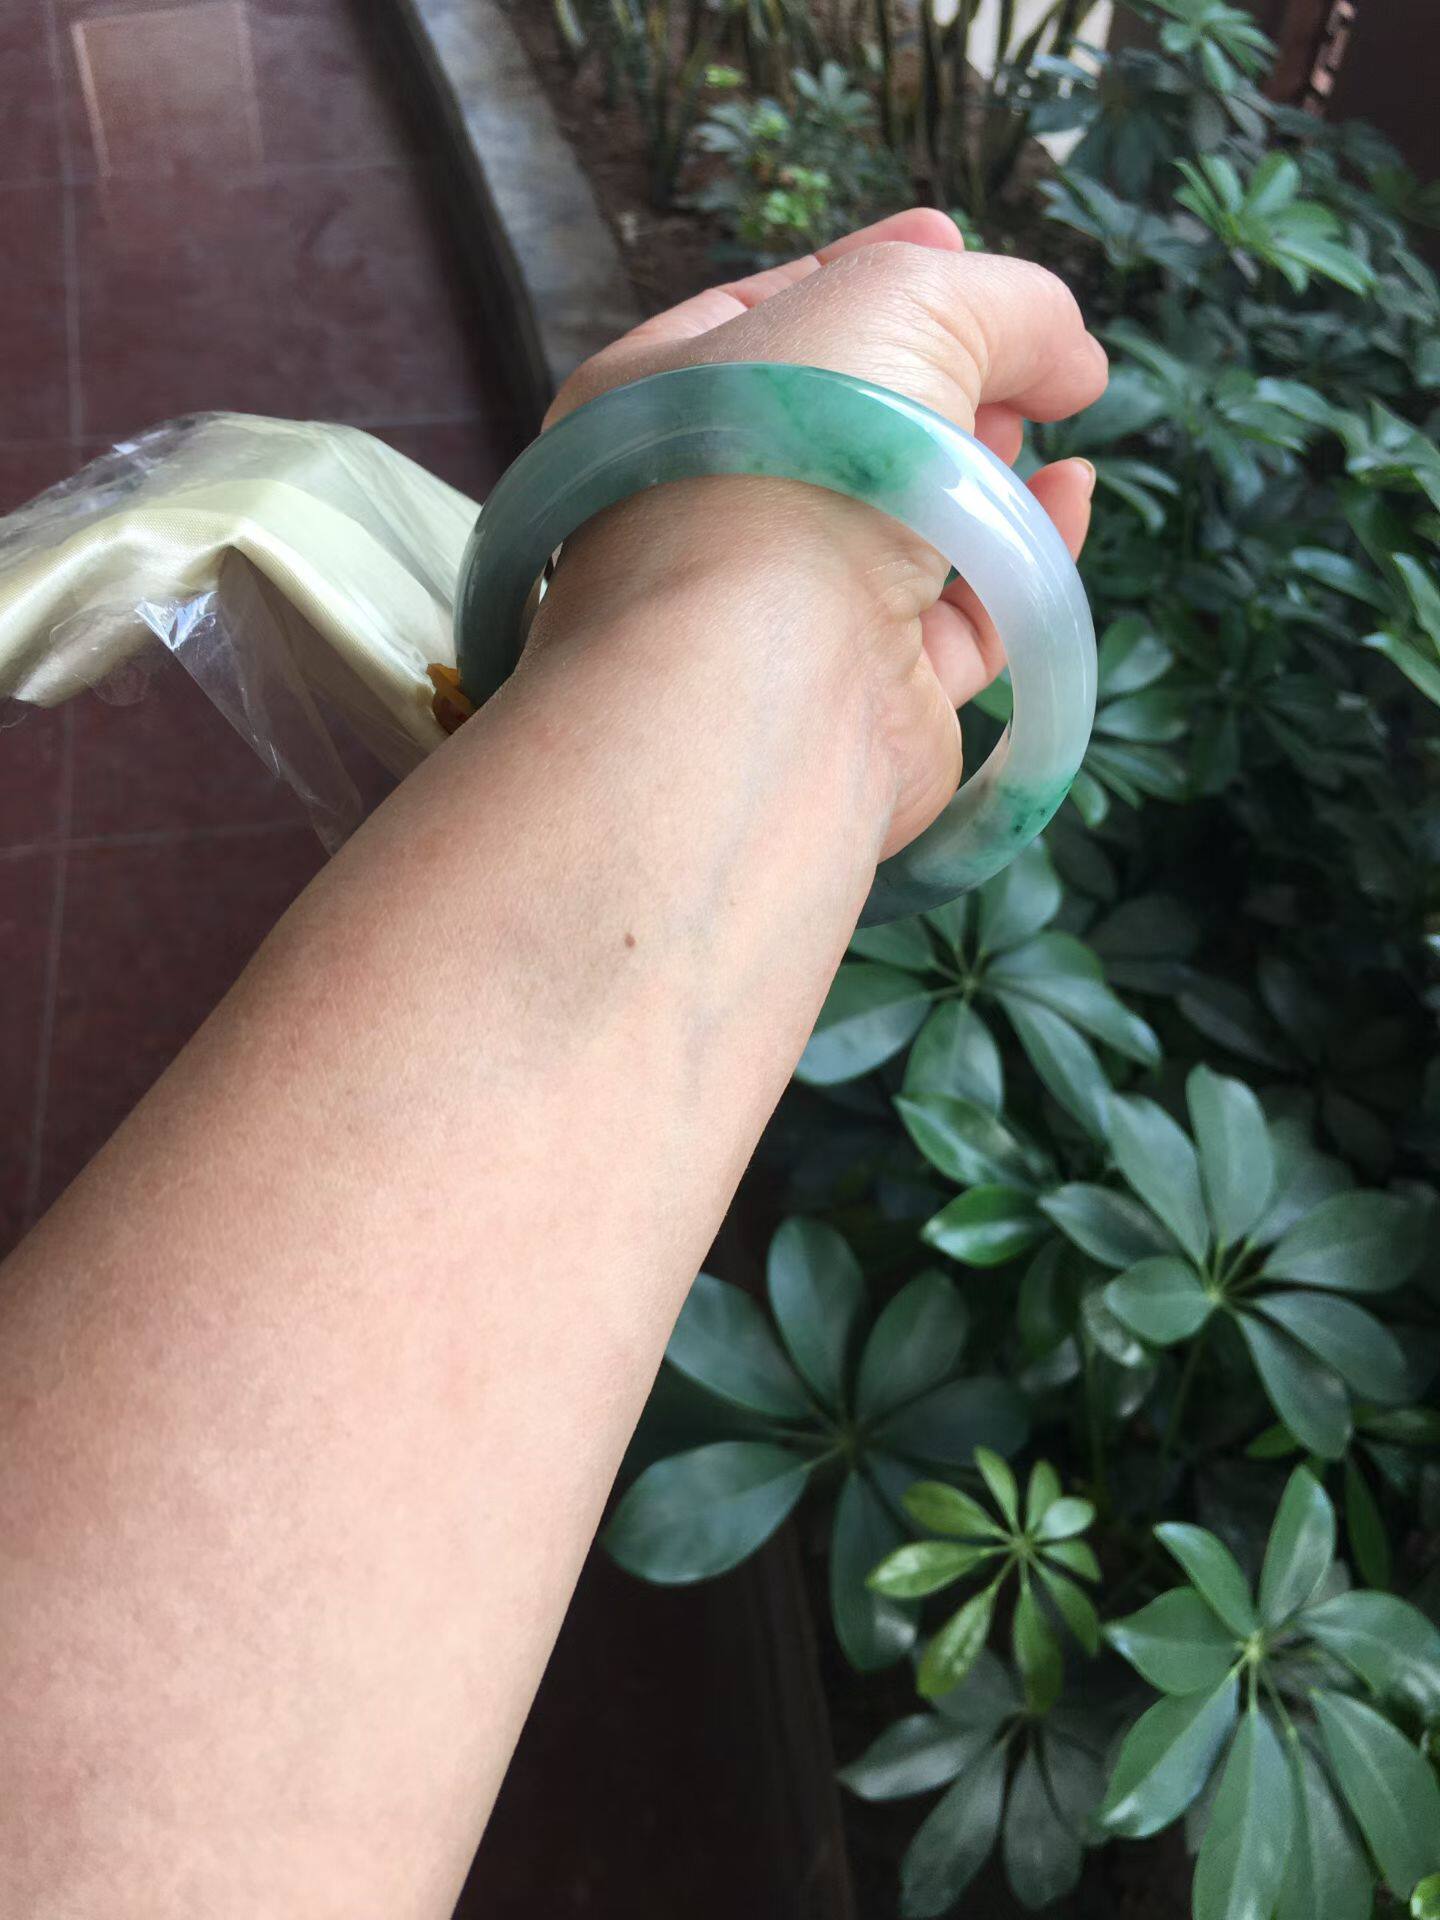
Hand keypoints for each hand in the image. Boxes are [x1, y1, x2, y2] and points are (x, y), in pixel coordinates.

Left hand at [530, 209, 1106, 856]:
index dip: (866, 269)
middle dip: (943, 377)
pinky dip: (1021, 556)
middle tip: (1014, 359)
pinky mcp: (870, 697)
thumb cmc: (791, 454)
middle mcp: (713, 513)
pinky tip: (1068, 496)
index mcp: (661, 399)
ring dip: (988, 467)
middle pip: (850, 424)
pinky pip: (964, 617)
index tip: (951, 240)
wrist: (767, 674)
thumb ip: (999, 302)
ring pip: (907, 528)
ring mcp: (789, 616)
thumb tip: (1070, 358)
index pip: (769, 314)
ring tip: (1045, 422)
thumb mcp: (901, 301)